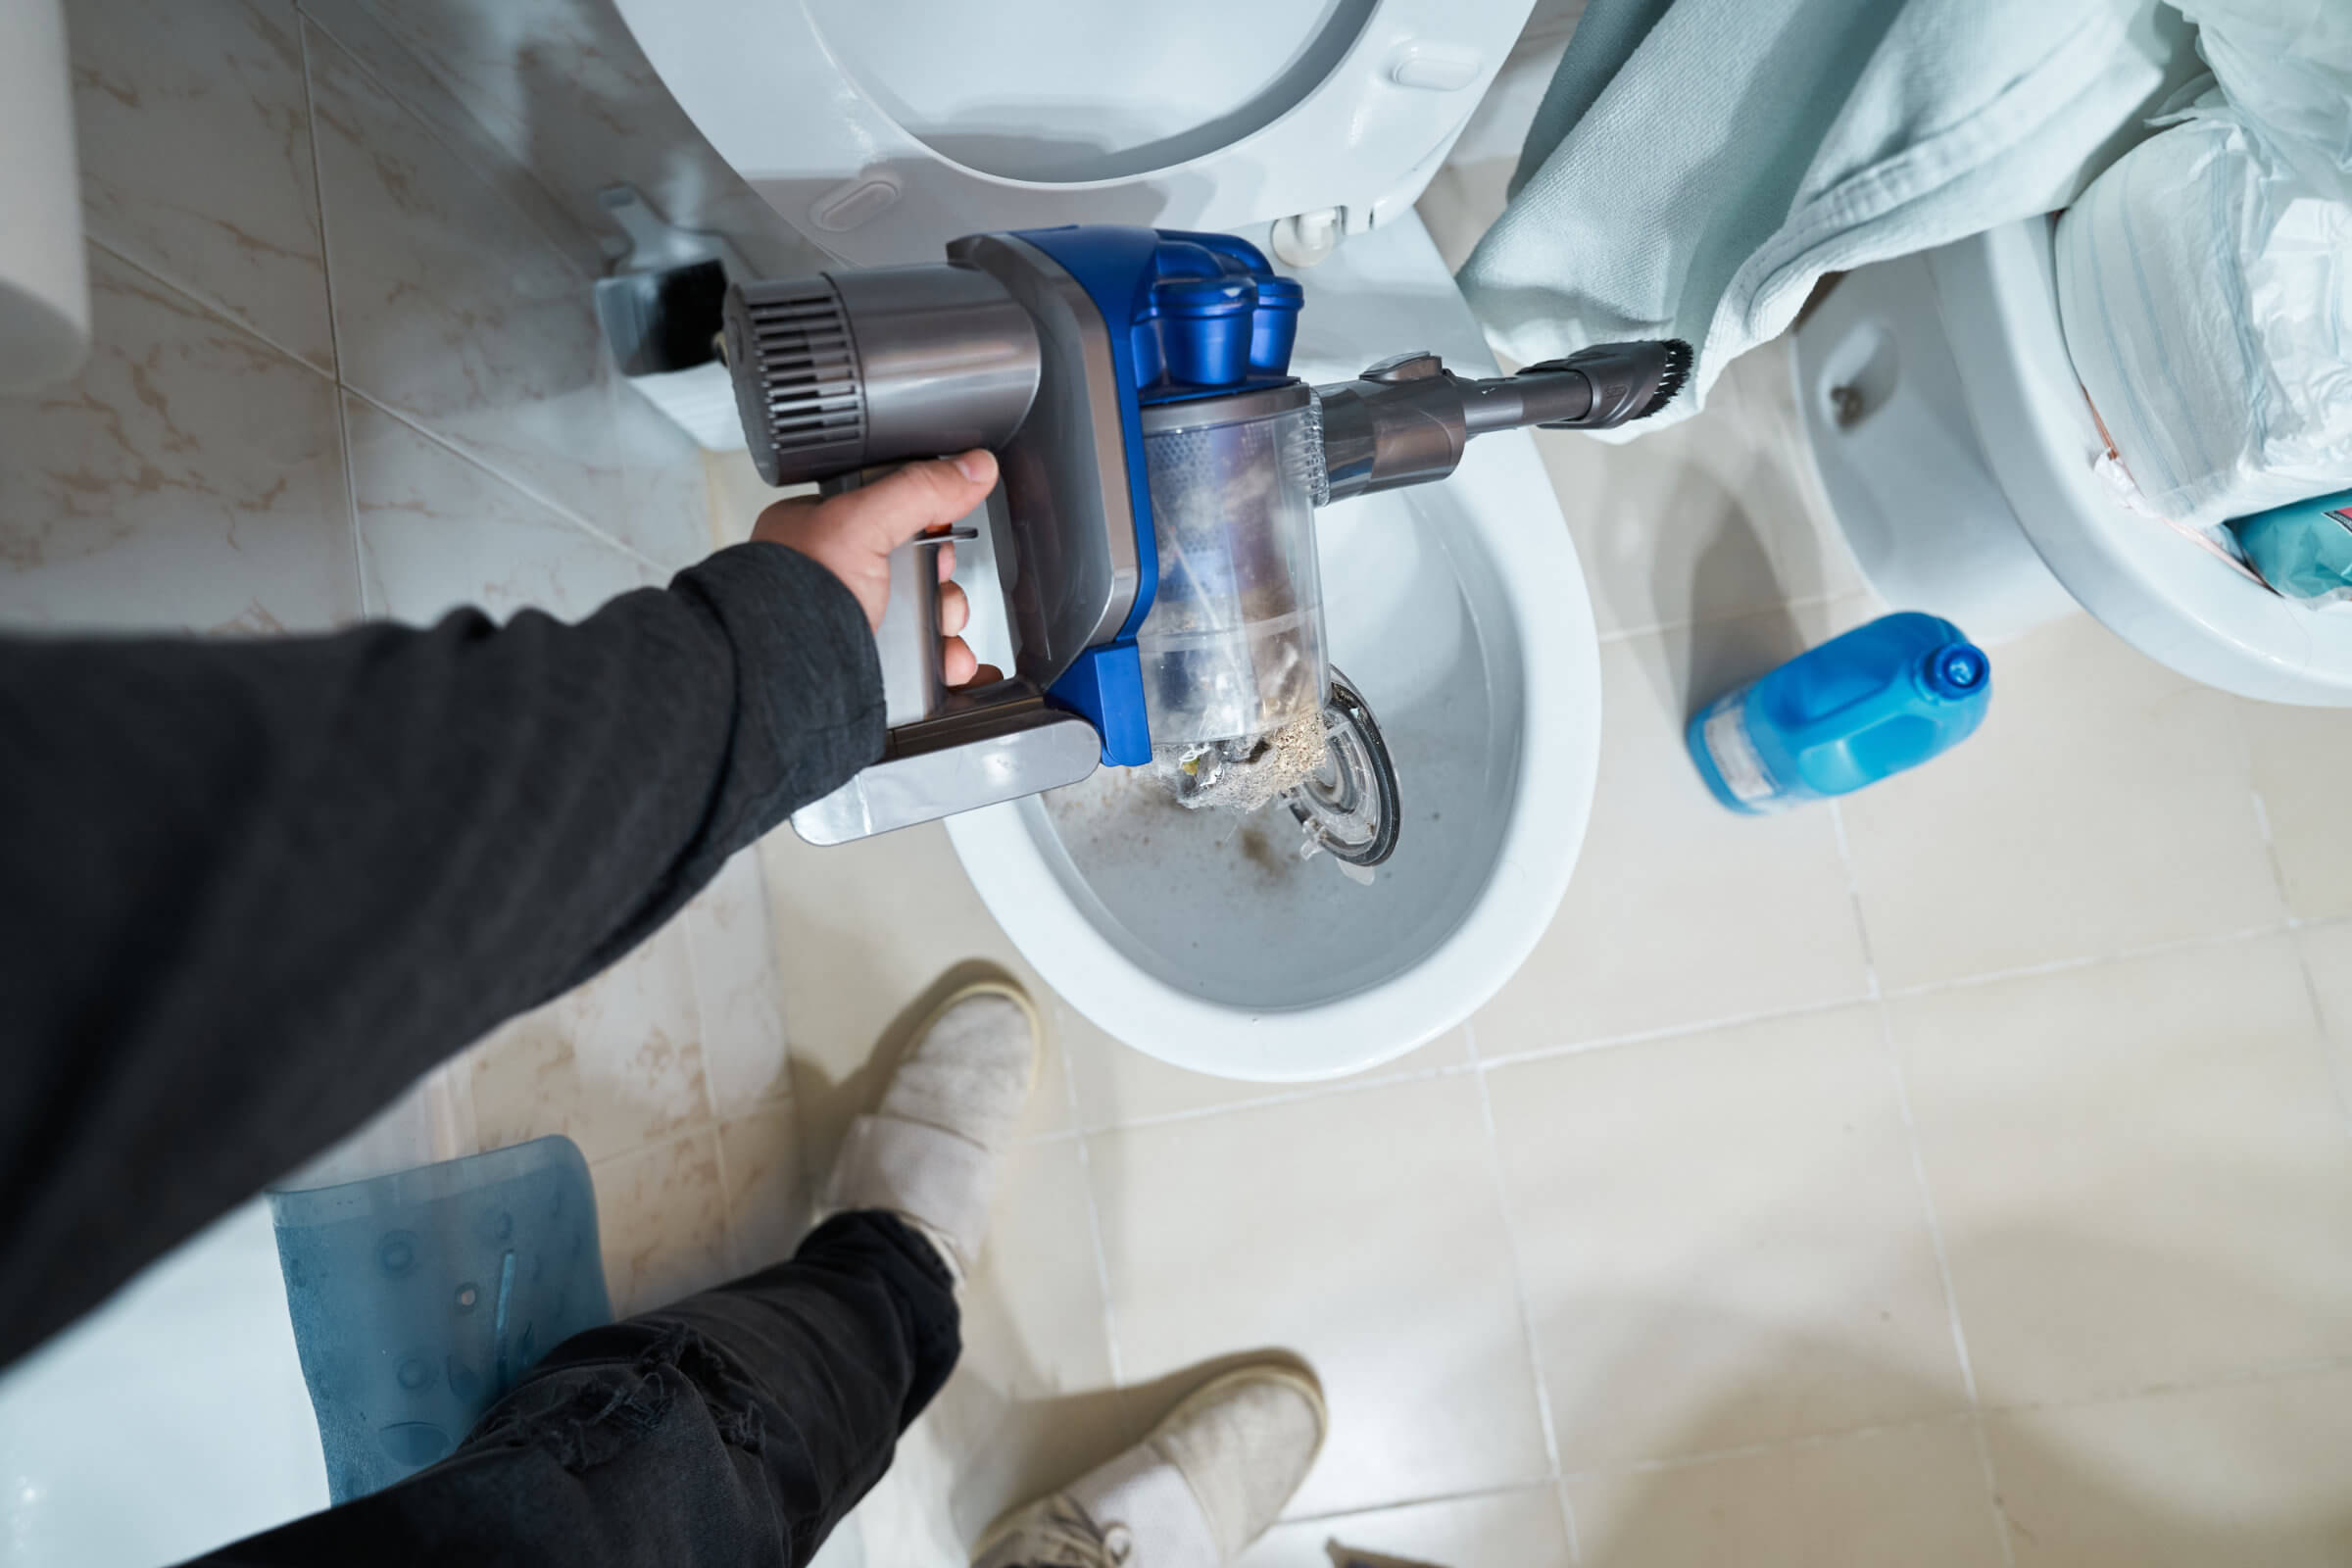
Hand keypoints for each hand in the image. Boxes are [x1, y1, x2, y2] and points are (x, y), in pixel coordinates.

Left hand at [753, 450, 1002, 686]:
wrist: (779, 674)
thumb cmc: (791, 597)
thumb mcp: (861, 523)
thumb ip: (918, 490)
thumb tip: (973, 467)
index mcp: (824, 532)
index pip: (892, 514)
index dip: (927, 525)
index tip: (941, 535)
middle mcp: (839, 578)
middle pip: (917, 571)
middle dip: (944, 585)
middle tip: (941, 592)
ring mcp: (855, 623)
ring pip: (923, 617)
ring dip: (950, 626)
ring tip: (948, 637)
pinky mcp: (871, 663)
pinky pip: (923, 659)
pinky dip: (948, 661)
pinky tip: (958, 663)